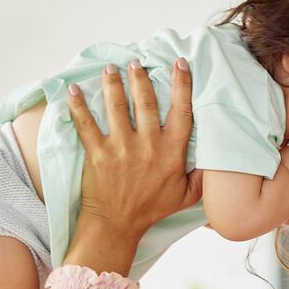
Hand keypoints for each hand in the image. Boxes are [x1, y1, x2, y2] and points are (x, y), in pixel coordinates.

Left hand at [63, 59, 198, 274]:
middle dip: (141, 77)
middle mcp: (148, 146)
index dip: (182, 85)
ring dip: (113, 83)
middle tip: (136, 62)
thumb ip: (202, 177)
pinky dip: (78, 106)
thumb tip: (215, 158)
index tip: (180, 64)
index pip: (181, 111)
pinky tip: (73, 90)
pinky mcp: (98, 154)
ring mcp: (122, 149)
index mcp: (171, 153)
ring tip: (111, 68)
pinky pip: (86, 124)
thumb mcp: (186, 196)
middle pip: (146, 102)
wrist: (117, 226)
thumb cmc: (151, 210)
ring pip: (117, 106)